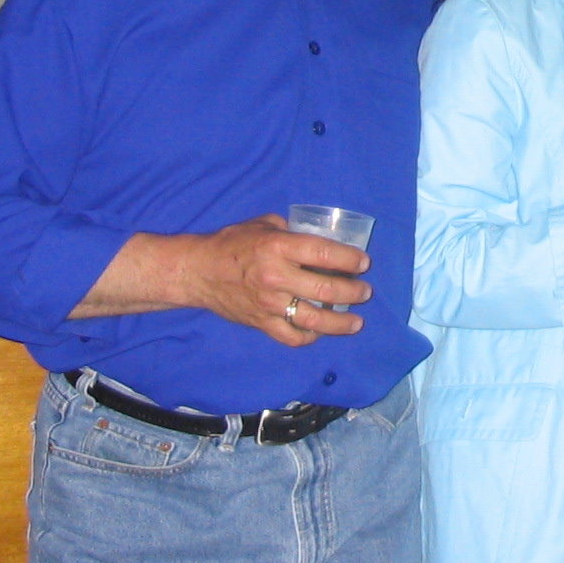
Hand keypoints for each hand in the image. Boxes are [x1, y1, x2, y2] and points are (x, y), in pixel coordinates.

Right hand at [170, 215, 371, 346]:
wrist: (199, 271)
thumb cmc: (233, 243)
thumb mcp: (264, 225)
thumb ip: (293, 232)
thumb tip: (320, 239)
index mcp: (278, 247)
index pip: (324, 254)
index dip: (349, 260)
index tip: (363, 263)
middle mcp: (275, 277)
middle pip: (325, 290)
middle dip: (353, 292)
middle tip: (364, 292)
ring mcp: (268, 304)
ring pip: (313, 320)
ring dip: (340, 322)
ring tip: (356, 322)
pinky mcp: (261, 323)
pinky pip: (291, 337)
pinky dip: (309, 337)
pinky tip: (320, 332)